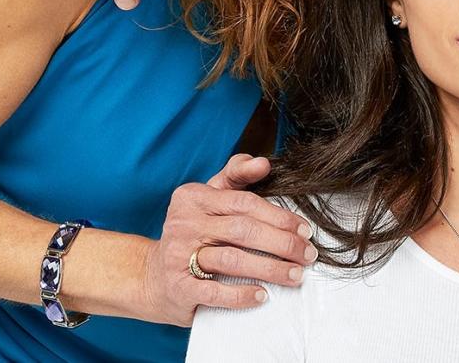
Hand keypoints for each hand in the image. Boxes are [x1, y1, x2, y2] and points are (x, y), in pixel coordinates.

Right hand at [139, 154, 316, 326]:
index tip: (304, 229)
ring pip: (232, 259)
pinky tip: (262, 295)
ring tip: (295, 275)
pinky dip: (241, 294)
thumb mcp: (210, 198)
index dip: (279, 216)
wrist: (151, 276)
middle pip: (243, 230)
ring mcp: (178, 256)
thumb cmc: (193, 234)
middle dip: (282, 243)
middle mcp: (183, 223)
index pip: (245, 202)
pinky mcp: (178, 288)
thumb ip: (236, 177)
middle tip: (307, 255)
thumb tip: (263, 163)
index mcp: (193, 197)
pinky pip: (214, 291)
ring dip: (270, 268)